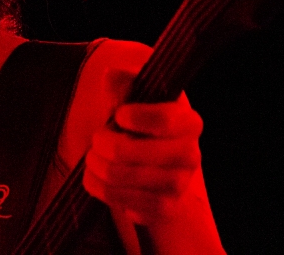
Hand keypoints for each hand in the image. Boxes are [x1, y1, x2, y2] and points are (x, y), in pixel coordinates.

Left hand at [82, 67, 203, 226]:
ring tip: (93, 157)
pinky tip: (99, 178)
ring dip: (97, 166)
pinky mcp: (165, 208)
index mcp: (188, 121)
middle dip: (103, 143)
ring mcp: (180, 184)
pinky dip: (101, 189)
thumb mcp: (132, 97)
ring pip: (123, 177)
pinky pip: (124, 202)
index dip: (136, 117)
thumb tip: (113, 75)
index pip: (165, 119)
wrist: (151, 162)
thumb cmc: (139, 122)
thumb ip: (122, 82)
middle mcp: (191, 154)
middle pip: (135, 152)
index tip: (119, 115)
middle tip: (96, 139)